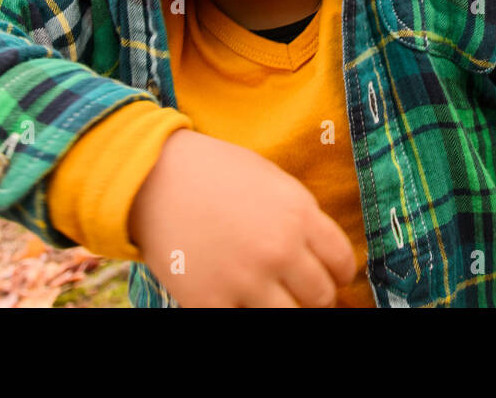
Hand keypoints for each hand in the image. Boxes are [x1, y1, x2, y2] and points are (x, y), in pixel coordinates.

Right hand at [127, 128, 358, 306]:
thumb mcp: (272, 180)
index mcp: (299, 214)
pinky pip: (244, 325)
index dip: (338, 273)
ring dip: (283, 307)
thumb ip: (301, 217)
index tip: (330, 276)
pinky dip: (243, 312)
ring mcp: (245, 280)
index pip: (342, 263)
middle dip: (313, 294)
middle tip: (297, 289)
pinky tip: (236, 299)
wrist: (153, 176)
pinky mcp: (210, 302)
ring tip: (269, 295)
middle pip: (321, 296)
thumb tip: (322, 253)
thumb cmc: (214, 172)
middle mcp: (279, 250)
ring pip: (290, 318)